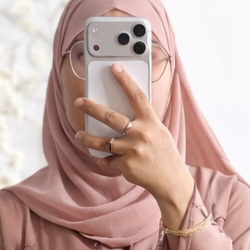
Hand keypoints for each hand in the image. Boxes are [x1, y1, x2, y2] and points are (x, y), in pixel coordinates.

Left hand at [76, 65, 194, 229]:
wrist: (171, 181)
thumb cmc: (164, 154)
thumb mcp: (159, 132)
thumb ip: (143, 123)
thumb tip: (121, 113)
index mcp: (151, 122)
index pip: (136, 96)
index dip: (125, 80)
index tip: (114, 68)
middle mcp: (141, 134)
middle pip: (110, 117)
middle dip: (91, 108)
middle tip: (79, 102)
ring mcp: (132, 150)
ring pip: (102, 142)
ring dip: (87, 139)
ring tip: (79, 136)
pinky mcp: (126, 165)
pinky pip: (109, 160)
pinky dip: (107, 160)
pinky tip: (110, 160)